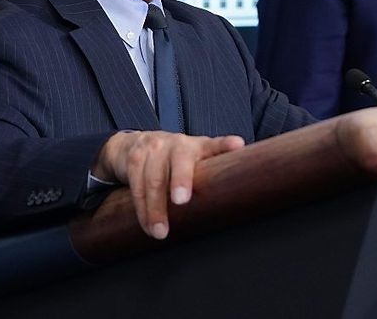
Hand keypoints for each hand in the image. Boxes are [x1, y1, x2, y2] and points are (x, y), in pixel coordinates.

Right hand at [92, 131, 243, 238]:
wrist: (134, 144)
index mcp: (198, 145)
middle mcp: (177, 143)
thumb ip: (215, 171)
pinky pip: (137, 186)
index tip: (237, 146)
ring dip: (155, 208)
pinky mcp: (135, 159)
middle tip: (181, 200)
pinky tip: (147, 225)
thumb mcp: (196, 159)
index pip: (215, 144)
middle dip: (180, 179)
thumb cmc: (174, 158)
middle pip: (179, 161)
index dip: (226, 144)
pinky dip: (141, 210)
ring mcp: (154, 149)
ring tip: (161, 232)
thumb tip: (241, 193)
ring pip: (153, 179)